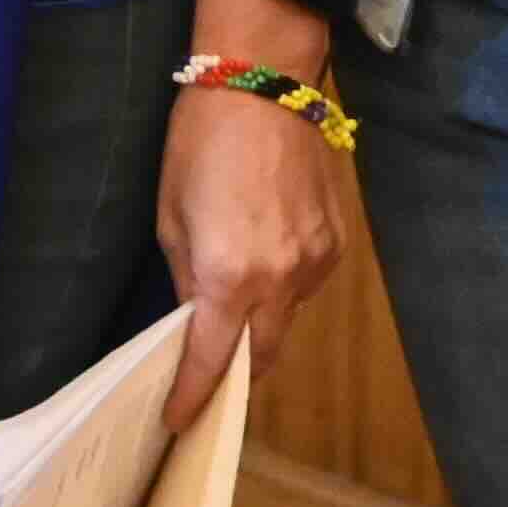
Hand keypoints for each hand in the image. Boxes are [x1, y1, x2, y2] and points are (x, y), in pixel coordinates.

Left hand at [154, 0, 346, 429]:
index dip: (191, 397)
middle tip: (207, 376)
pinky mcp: (336, 245)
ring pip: (286, 322)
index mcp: (228, 279)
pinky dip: (283, 287)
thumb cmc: (201, 144)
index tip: (177, 421)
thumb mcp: (171, 215)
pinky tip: (265, 256)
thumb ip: (185, 279)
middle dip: (233, 374)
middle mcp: (280, 282)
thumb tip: (192, 320)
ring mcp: (315, 265)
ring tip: (234, 304)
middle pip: (259, 358)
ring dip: (259, 326)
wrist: (264, 85)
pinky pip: (306, 287)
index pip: (210, 362)